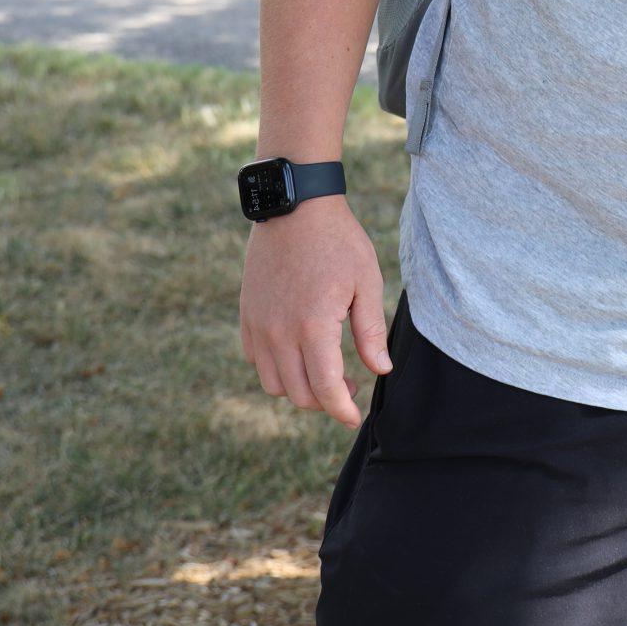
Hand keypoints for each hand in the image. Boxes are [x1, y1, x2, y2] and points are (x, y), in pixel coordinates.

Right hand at [238, 195, 392, 427]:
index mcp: (313, 327)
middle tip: (348, 384)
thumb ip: (371, 331)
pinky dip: (276, 366)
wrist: (295, 206)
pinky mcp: (247, 315)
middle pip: (299, 395)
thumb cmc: (338, 241)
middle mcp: (279, 332)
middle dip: (326, 400)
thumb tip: (380, 370)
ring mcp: (258, 324)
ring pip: (273, 384)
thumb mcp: (366, 282)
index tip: (355, 418)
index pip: (326, 390)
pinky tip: (297, 349)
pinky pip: (256, 360)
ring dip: (299, 387)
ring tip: (322, 368)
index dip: (342, 411)